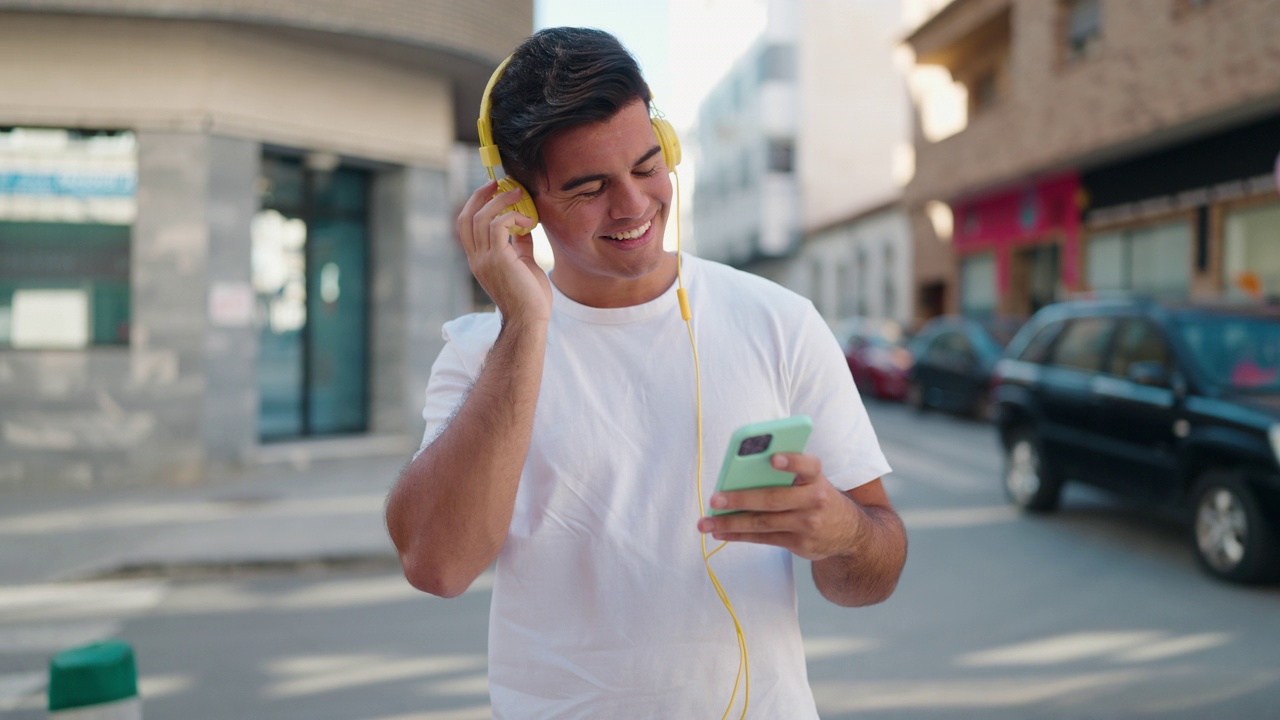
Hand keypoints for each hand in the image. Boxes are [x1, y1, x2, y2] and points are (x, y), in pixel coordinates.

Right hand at [456, 180, 551, 323]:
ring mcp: (484, 260)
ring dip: (500, 201)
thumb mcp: (524, 263)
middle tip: (499, 182)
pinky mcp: (498, 260)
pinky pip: (498, 226)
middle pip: (467, 216)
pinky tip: (529, 222)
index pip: (466, 225)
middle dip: (480, 195)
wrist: (530, 320)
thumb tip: (524, 224)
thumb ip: (520, 244)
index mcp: (479, 259)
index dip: (476, 203)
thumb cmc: (530, 297)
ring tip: (518, 193)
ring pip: (481, 217)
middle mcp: (476, 258)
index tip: (493, 190)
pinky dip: (513, 217)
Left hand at [696, 453, 862, 560]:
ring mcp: (807, 525)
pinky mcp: (799, 544)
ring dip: (731, 523)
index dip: (792, 462)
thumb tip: (741, 474)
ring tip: (705, 522)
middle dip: (741, 499)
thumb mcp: (813, 480)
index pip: (809, 466)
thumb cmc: (817, 495)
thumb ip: (787, 473)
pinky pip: (763, 539)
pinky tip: (721, 532)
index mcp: (817, 477)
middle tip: (715, 499)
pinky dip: (739, 535)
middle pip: (773, 499)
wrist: (850, 532)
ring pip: (763, 523)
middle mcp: (815, 500)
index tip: (773, 458)